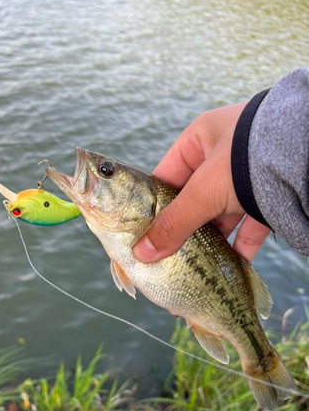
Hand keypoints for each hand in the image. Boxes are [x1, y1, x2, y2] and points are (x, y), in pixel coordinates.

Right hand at [133, 102, 270, 262]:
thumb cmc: (249, 157)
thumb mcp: (205, 191)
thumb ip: (174, 223)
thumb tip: (142, 253)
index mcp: (200, 140)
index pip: (165, 177)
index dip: (152, 207)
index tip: (141, 234)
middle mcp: (222, 157)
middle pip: (192, 201)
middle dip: (181, 230)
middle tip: (166, 257)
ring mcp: (247, 177)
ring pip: (220, 216)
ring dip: (209, 243)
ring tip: (195, 270)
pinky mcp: (269, 196)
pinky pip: (249, 225)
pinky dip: (241, 246)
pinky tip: (230, 268)